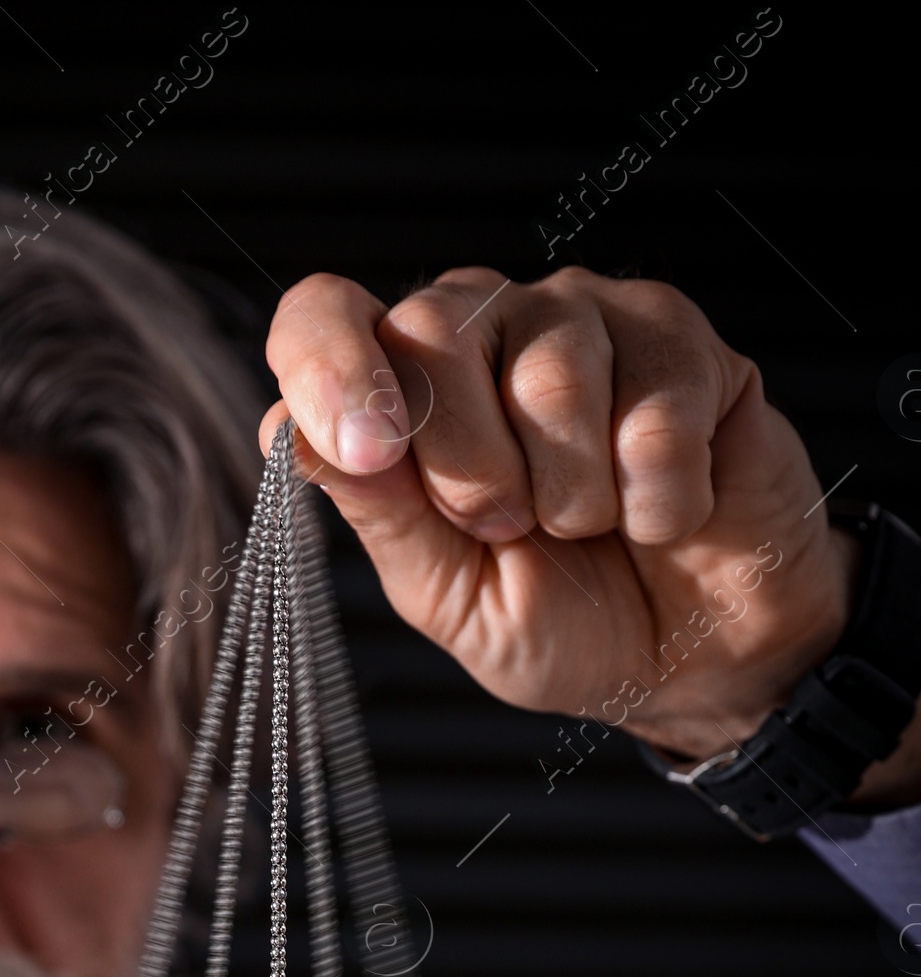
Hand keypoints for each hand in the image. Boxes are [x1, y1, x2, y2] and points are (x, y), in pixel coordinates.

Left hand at [264, 266, 858, 762]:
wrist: (691, 661)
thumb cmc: (564, 622)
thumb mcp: (449, 594)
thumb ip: (381, 512)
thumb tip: (284, 428)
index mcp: (404, 389)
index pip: (325, 315)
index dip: (328, 365)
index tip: (368, 450)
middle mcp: (486, 330)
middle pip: (434, 329)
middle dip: (469, 467)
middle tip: (509, 530)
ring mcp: (586, 319)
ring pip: (552, 370)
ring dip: (572, 494)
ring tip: (596, 526)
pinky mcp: (679, 340)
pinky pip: (656, 406)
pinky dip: (658, 498)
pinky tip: (666, 516)